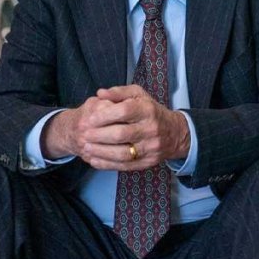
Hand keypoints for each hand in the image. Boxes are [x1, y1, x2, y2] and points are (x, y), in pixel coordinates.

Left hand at [42, 85, 190, 170]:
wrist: (175, 133)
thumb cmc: (151, 111)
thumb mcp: (139, 95)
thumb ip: (119, 92)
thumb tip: (100, 93)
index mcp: (148, 110)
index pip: (124, 111)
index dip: (104, 115)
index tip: (89, 118)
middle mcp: (151, 129)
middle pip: (121, 134)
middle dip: (98, 135)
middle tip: (84, 134)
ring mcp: (151, 148)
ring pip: (122, 153)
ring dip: (100, 152)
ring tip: (86, 148)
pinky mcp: (148, 162)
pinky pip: (125, 166)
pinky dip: (107, 164)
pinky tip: (94, 160)